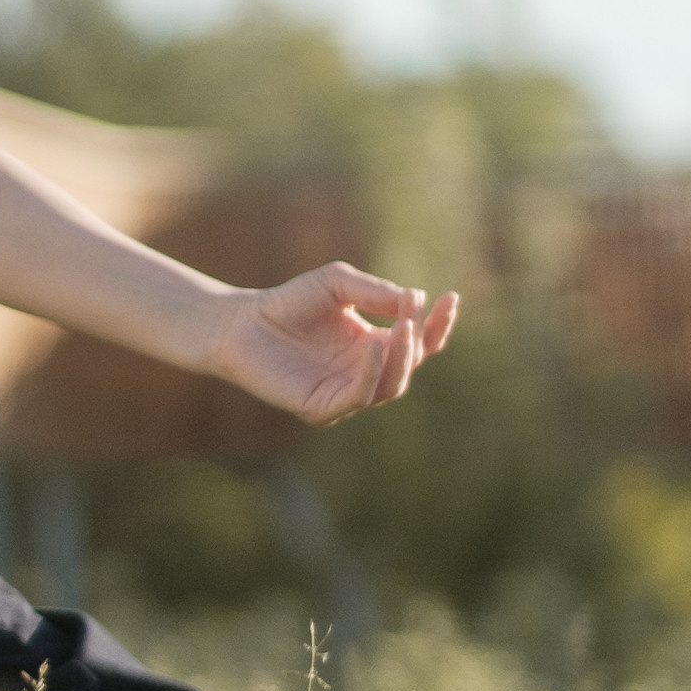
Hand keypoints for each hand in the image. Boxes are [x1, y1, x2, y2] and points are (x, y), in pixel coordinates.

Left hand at [208, 263, 460, 426]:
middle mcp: (365, 373)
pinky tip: (373, 349)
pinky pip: (357, 397)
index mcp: (374, 345)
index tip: (452, 298)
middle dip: (418, 342)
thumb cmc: (288, 302)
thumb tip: (416, 301)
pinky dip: (371, 376)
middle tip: (411, 319)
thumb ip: (374, 291)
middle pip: (410, 365)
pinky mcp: (322, 407)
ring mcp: (346, 393)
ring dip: (401, 359)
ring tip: (402, 330)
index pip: (420, 341)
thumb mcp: (336, 283)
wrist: (239, 322)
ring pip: (391, 386)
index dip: (438, 324)